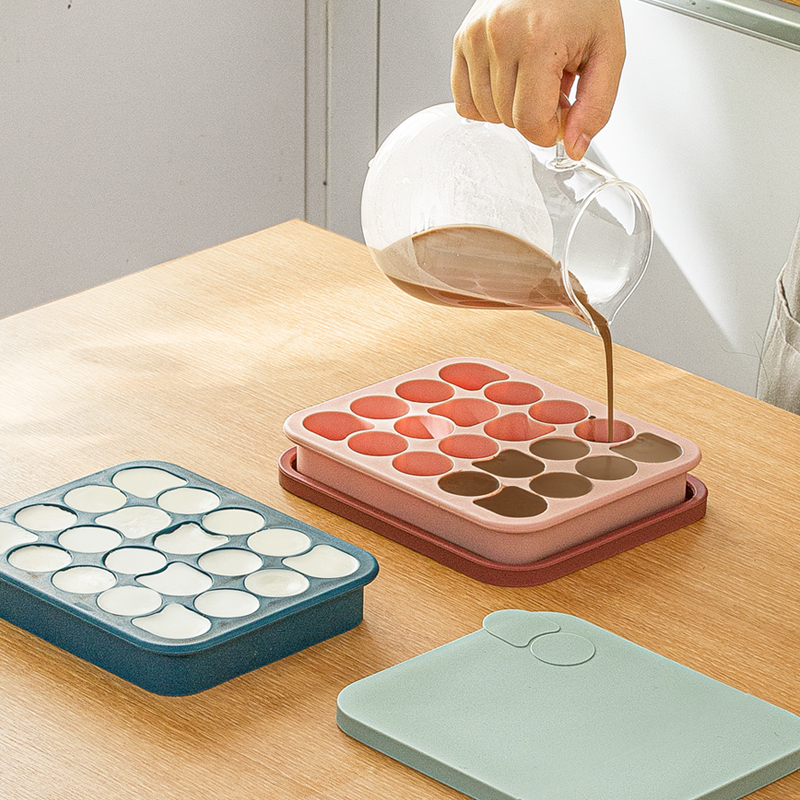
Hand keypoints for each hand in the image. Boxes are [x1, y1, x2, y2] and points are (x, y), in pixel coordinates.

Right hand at [451, 0, 624, 159]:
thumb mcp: (608, 49)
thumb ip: (597, 105)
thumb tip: (574, 147)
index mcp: (538, 39)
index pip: (530, 122)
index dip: (549, 130)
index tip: (562, 116)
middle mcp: (500, 36)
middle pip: (508, 120)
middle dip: (534, 115)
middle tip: (552, 87)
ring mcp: (476, 37)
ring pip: (486, 114)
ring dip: (510, 109)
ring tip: (532, 79)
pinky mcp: (462, 40)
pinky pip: (464, 100)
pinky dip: (485, 103)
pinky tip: (507, 84)